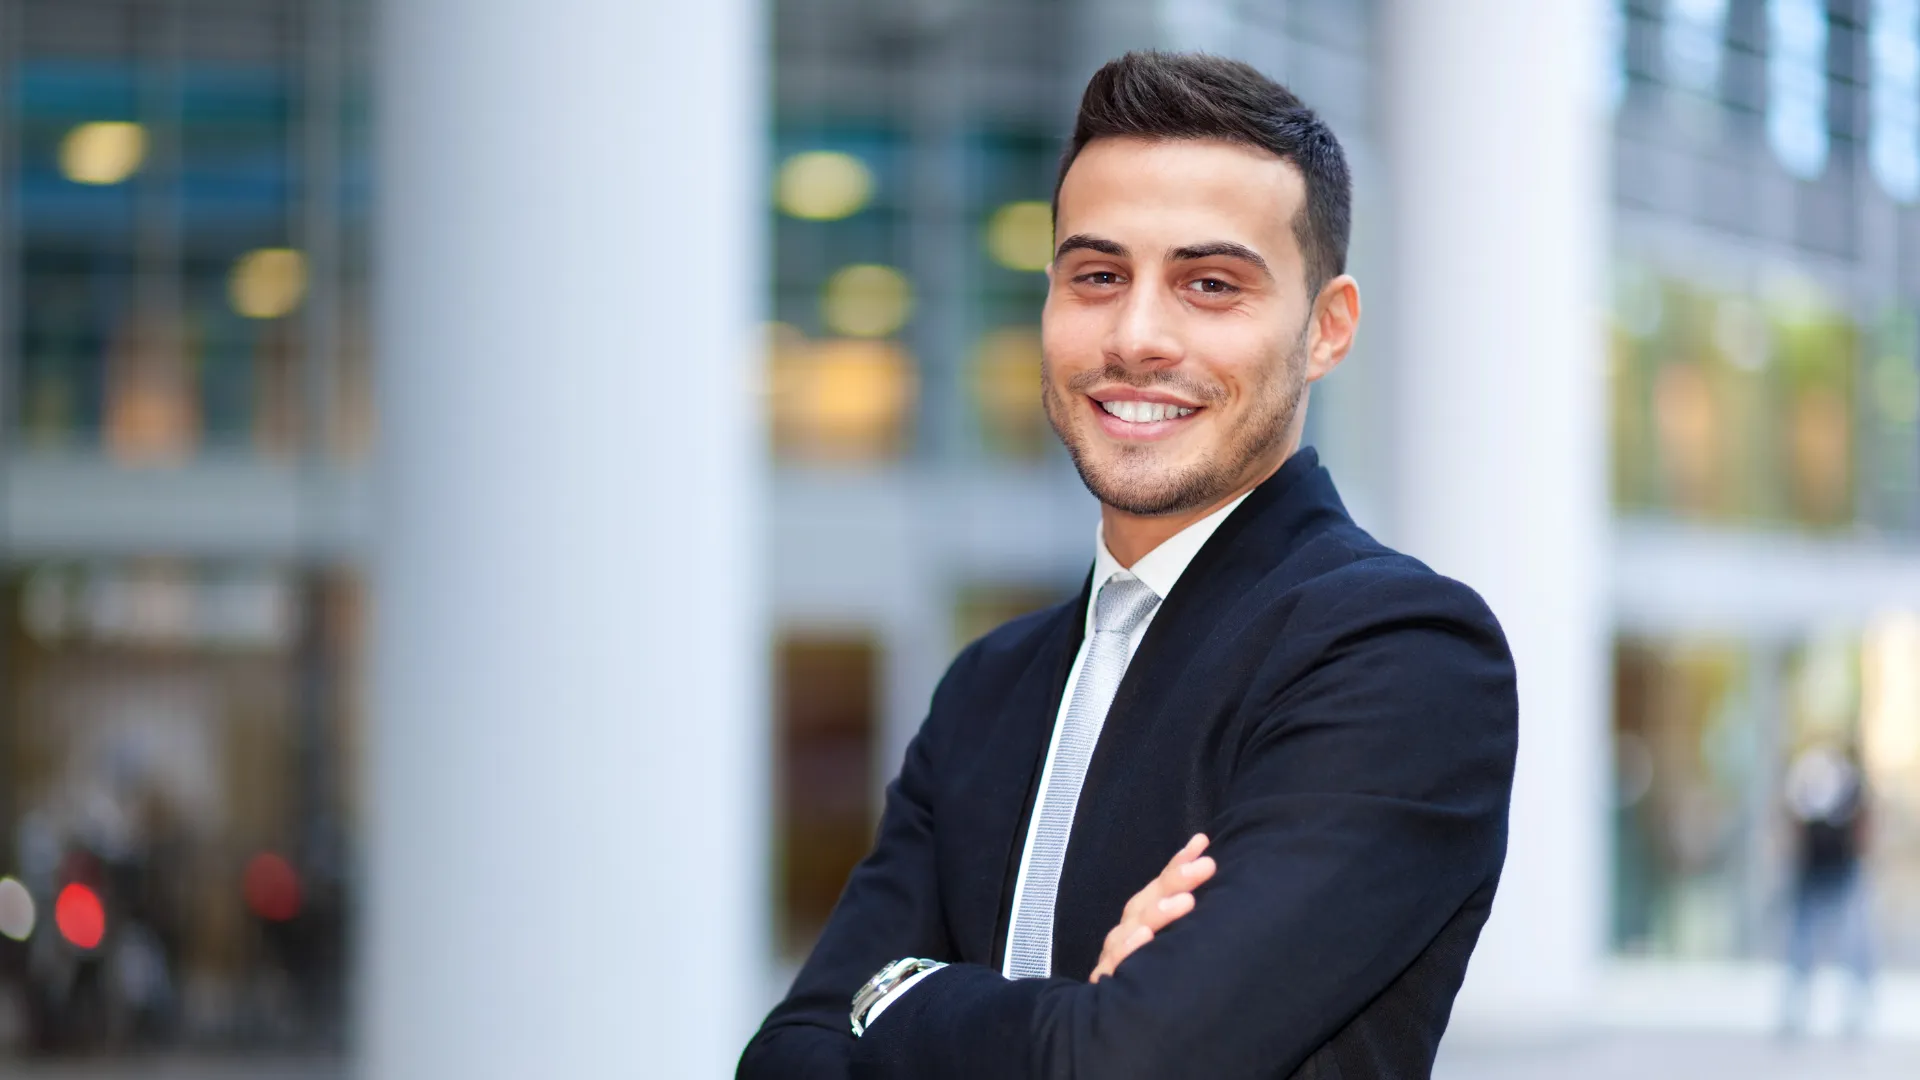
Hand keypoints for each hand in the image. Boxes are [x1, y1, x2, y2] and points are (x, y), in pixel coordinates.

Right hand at [1089, 833, 1214, 982]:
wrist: (1112, 1018)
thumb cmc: (1151, 972)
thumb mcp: (1170, 941)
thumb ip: (1182, 912)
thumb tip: (1211, 878)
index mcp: (1145, 916)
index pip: (1162, 884)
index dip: (1180, 862)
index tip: (1201, 842)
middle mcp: (1129, 929)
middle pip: (1150, 899)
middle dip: (1178, 879)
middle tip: (1206, 865)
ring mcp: (1117, 952)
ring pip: (1135, 927)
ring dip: (1160, 912)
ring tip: (1185, 901)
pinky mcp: (1107, 978)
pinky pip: (1115, 962)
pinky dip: (1129, 949)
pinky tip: (1145, 938)